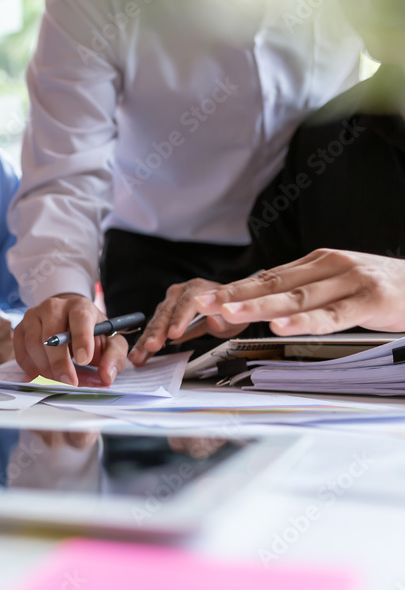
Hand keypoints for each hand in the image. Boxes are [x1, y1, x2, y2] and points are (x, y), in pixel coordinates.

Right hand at [14, 293, 127, 385]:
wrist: (68, 320)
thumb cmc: (92, 333)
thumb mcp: (111, 342)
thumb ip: (114, 358)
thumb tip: (106, 377)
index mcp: (80, 306)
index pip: (80, 318)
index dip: (82, 339)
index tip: (84, 360)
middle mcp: (54, 306)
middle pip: (52, 332)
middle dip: (59, 361)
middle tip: (69, 383)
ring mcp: (34, 316)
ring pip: (33, 342)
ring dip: (44, 367)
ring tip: (57, 381)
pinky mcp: (21, 328)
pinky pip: (21, 350)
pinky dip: (30, 367)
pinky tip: (41, 376)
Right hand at [129, 278, 244, 365]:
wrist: (224, 308)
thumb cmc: (227, 311)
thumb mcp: (233, 317)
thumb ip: (224, 320)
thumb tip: (215, 320)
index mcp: (197, 289)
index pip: (187, 303)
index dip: (179, 318)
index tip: (174, 334)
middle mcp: (179, 293)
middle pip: (166, 312)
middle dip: (157, 331)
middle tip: (150, 346)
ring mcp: (169, 304)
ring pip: (156, 321)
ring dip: (146, 339)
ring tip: (138, 355)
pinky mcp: (163, 315)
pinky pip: (153, 329)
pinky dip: (145, 342)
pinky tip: (139, 354)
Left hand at [191, 249, 404, 335]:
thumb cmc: (383, 290)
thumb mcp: (340, 284)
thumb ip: (307, 293)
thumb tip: (266, 307)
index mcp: (319, 262)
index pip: (269, 277)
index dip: (236, 288)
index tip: (205, 299)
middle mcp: (331, 266)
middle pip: (275, 284)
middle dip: (236, 295)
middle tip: (205, 304)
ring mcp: (351, 281)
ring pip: (298, 297)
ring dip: (260, 306)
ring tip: (231, 311)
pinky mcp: (371, 300)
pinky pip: (333, 314)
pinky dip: (304, 321)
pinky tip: (282, 326)